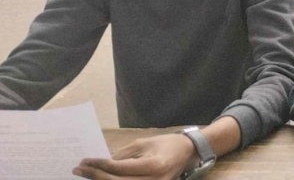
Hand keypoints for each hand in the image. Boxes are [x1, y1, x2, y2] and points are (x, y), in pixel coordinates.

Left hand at [73, 133, 197, 179]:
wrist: (188, 153)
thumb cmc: (166, 144)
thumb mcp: (143, 143)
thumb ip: (122, 155)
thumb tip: (100, 163)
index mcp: (154, 165)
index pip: (120, 168)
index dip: (100, 165)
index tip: (84, 161)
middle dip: (95, 177)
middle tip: (78, 169)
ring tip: (86, 176)